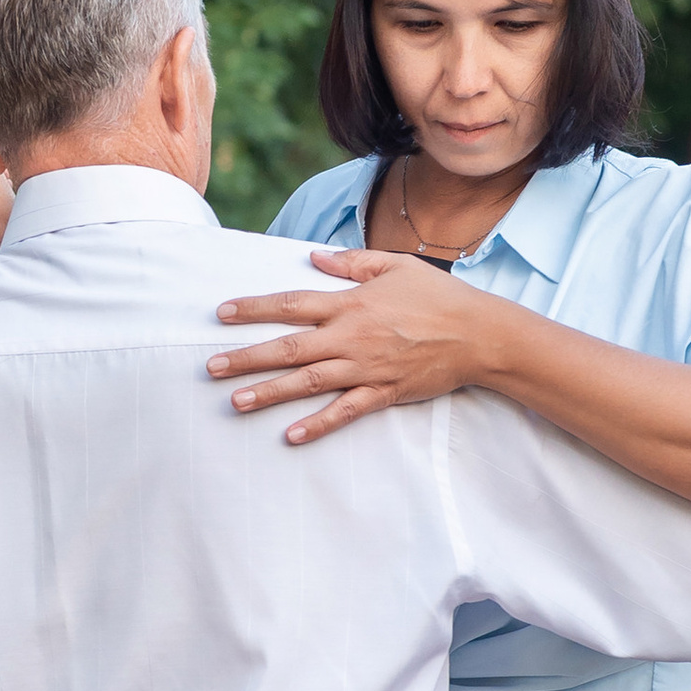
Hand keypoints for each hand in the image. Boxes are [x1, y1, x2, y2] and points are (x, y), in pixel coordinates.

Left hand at [206, 249, 499, 441]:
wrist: (478, 334)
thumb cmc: (438, 296)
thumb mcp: (395, 265)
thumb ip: (352, 261)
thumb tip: (315, 254)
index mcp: (350, 304)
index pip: (291, 304)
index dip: (254, 309)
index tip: (221, 314)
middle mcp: (351, 337)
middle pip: (289, 348)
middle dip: (247, 357)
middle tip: (211, 368)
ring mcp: (366, 368)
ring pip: (308, 382)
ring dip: (270, 392)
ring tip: (236, 401)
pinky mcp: (383, 392)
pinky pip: (345, 412)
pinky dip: (319, 424)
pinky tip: (292, 436)